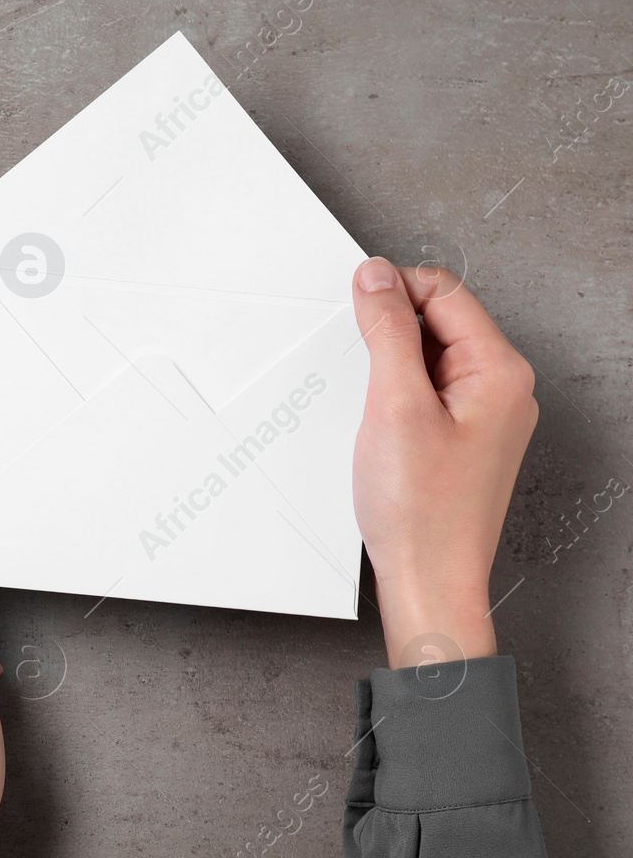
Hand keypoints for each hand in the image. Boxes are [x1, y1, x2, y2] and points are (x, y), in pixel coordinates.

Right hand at [349, 257, 537, 667]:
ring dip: (391, 367)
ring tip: (373, 408)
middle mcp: (501, 390)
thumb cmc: (422, 511)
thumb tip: (377, 278)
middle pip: (439, 322)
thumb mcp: (394, 405)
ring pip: (429, 358)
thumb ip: (387, 332)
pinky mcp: (462, 440)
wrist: (429, 579)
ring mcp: (484, 417)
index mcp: (500, 372)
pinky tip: (378, 427)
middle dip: (391, 332)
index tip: (355, 306)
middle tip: (362, 369)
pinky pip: (427, 393)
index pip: (445, 292)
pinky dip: (395, 397)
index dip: (394, 291)